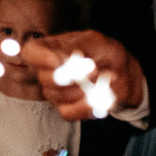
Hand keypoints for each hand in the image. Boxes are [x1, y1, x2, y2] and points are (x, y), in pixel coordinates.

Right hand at [20, 30, 144, 120]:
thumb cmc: (108, 54)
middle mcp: (48, 70)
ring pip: (58, 96)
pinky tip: (98, 98)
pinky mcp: (65, 108)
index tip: (58, 61)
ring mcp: (54, 91)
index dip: (40, 58)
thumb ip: (80, 49)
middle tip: (95, 70)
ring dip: (85, 90)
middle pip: (45, 78)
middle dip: (73, 77)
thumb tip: (66, 61)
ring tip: (103, 81)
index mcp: (51, 48)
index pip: (31, 52)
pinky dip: (86, 107)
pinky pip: (67, 112)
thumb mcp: (98, 42)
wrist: (123, 74)